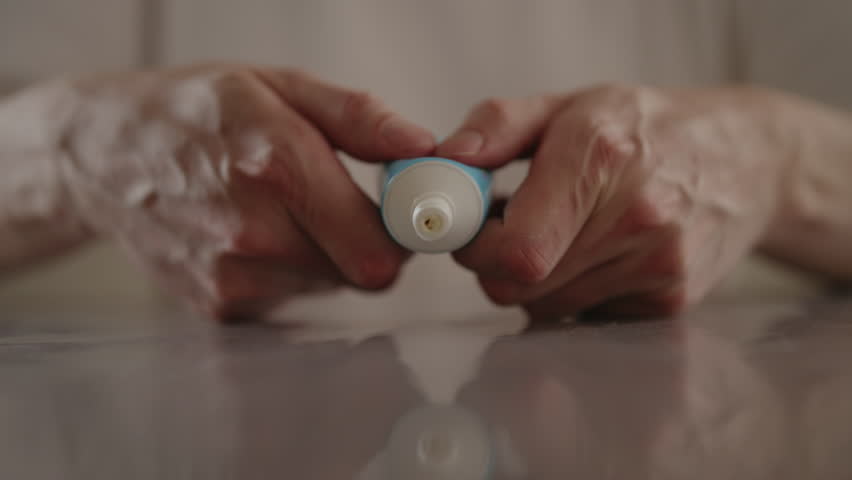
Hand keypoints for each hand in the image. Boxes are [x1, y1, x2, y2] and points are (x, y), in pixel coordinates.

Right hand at [58, 64, 434, 319]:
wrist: (101, 155)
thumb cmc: (194, 110)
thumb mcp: (280, 86)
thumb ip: (359, 118)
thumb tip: (422, 147)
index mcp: (278, 166)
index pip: (379, 249)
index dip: (404, 234)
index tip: (403, 213)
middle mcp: (252, 232)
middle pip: (362, 273)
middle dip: (367, 241)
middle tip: (344, 204)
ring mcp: (230, 276)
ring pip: (328, 286)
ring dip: (326, 255)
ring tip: (286, 209)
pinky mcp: (216, 304)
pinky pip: (289, 297)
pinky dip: (288, 270)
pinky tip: (255, 232)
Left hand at [437, 85, 789, 318]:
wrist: (745, 160)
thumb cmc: (645, 127)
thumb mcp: (568, 105)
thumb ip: (497, 126)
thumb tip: (446, 161)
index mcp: (599, 157)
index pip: (516, 249)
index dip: (477, 247)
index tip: (473, 228)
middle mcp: (635, 217)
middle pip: (520, 286)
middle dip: (496, 263)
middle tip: (512, 228)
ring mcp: (658, 265)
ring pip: (546, 307)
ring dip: (534, 279)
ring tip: (562, 233)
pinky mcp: (668, 302)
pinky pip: (582, 317)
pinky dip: (572, 292)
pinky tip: (596, 254)